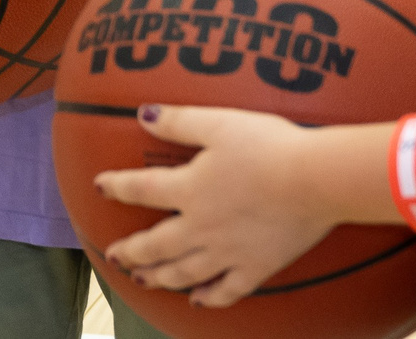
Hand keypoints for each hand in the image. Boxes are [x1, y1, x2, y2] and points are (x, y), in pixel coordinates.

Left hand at [95, 106, 336, 305]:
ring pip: (184, 273)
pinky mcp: (257, 268)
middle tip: (113, 256)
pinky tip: (197, 300)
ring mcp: (228, 252)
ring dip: (158, 278)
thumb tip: (144, 115)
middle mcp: (201, 227)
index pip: (141, 189)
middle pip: (155, 245)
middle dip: (130, 252)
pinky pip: (226, 291)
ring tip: (142, 280)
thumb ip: (180, 121)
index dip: (116, 187)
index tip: (100, 187)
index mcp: (189, 189)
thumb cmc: (269, 146)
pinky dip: (208, 297)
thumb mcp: (219, 123)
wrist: (315, 180)